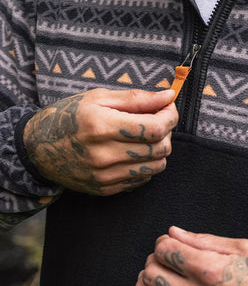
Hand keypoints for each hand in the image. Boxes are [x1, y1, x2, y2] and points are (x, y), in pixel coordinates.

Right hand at [23, 88, 177, 194]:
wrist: (38, 147)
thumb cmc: (70, 116)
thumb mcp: (99, 97)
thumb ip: (137, 98)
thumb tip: (168, 96)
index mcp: (101, 126)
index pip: (155, 128)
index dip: (170, 117)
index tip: (168, 108)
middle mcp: (103, 154)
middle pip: (160, 148)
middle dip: (167, 132)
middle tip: (157, 120)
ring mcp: (104, 175)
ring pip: (156, 167)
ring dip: (159, 149)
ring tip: (145, 136)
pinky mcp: (105, 189)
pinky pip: (142, 179)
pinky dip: (146, 164)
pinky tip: (133, 151)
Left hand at [136, 227, 247, 285]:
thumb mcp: (245, 250)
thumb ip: (204, 241)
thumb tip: (173, 233)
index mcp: (211, 270)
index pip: (164, 251)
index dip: (163, 243)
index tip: (171, 244)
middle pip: (151, 275)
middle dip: (154, 262)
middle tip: (165, 262)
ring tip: (159, 284)